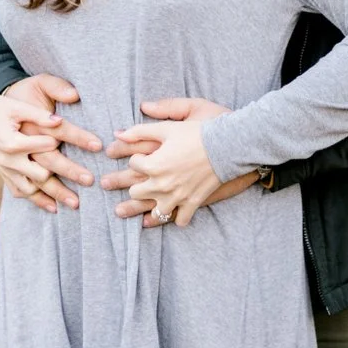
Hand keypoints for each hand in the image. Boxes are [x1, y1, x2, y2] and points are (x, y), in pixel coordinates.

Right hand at [0, 76, 103, 211]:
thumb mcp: (18, 106)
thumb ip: (39, 114)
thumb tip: (60, 119)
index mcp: (14, 142)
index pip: (49, 144)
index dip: (73, 142)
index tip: (96, 145)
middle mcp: (9, 160)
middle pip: (43, 173)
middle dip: (68, 175)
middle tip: (90, 180)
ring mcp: (6, 170)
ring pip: (33, 188)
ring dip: (54, 195)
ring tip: (76, 203)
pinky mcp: (5, 173)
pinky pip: (20, 191)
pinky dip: (36, 200)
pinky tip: (53, 207)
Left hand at [106, 99, 232, 228]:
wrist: (228, 145)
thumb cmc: (198, 132)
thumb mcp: (169, 127)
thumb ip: (141, 130)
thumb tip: (119, 134)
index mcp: (154, 165)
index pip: (133, 164)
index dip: (137, 157)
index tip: (143, 153)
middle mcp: (161, 185)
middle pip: (135, 192)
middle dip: (136, 184)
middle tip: (142, 179)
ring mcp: (176, 197)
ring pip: (153, 211)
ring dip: (149, 206)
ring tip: (144, 203)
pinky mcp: (192, 203)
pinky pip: (178, 221)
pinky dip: (175, 218)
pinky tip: (173, 212)